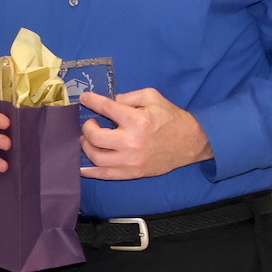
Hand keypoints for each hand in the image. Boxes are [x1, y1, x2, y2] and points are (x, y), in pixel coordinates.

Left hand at [77, 89, 211, 179]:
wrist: (191, 142)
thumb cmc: (171, 118)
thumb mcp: (153, 97)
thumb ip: (129, 96)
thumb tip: (110, 101)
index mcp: (138, 120)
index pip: (107, 108)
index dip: (92, 101)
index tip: (84, 98)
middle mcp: (132, 142)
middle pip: (96, 137)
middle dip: (87, 128)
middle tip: (90, 123)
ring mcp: (131, 160)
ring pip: (97, 157)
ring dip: (86, 147)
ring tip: (88, 140)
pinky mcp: (133, 173)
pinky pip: (106, 175)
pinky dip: (90, 172)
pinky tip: (81, 168)